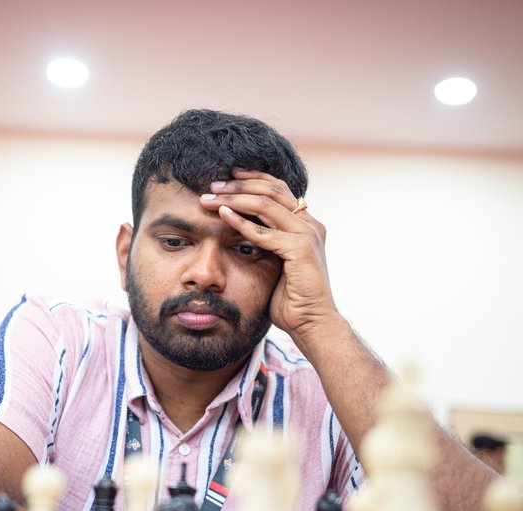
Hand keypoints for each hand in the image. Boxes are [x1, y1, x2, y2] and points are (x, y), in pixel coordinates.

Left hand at [199, 167, 338, 345]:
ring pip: (264, 204)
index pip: (279, 189)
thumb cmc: (292, 300)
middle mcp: (310, 224)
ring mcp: (307, 234)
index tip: (228, 176)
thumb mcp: (276, 263)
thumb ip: (267, 243)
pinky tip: (222, 215)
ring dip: (234, 198)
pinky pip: (263, 231)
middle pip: (271, 189)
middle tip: (212, 185)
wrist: (312, 323)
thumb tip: (241, 229)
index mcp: (307, 224)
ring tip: (210, 197)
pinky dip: (240, 221)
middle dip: (239, 184)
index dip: (253, 178)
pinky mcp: (300, 248)